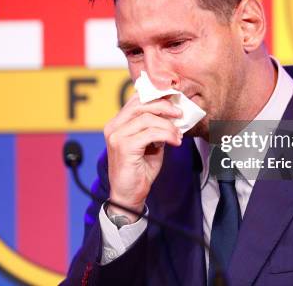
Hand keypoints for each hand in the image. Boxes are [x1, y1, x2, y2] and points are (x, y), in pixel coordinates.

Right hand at [104, 93, 182, 221]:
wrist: (129, 195)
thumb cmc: (139, 170)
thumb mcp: (149, 143)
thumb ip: (155, 127)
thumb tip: (172, 113)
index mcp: (117, 123)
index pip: (136, 100)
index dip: (156, 96)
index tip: (174, 100)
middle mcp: (113, 127)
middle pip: (141, 104)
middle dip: (164, 106)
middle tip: (179, 114)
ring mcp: (116, 136)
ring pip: (147, 118)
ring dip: (168, 125)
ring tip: (178, 135)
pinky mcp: (124, 147)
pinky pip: (150, 133)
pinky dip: (166, 135)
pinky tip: (175, 142)